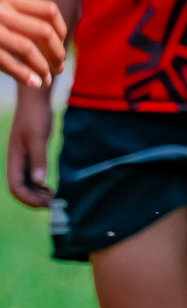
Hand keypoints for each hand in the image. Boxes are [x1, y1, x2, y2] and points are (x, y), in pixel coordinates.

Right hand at [0, 0, 66, 87]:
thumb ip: (14, 15)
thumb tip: (51, 36)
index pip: (48, 10)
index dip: (61, 29)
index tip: (61, 44)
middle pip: (44, 31)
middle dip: (56, 52)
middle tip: (59, 67)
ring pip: (28, 48)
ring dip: (43, 66)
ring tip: (47, 80)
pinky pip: (6, 61)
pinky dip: (24, 74)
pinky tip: (33, 83)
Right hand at [7, 92, 54, 208]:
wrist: (35, 101)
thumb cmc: (35, 116)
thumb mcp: (39, 137)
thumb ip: (39, 159)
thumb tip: (40, 182)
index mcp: (14, 159)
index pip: (16, 187)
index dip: (28, 199)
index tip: (46, 204)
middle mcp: (15, 162)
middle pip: (19, 189)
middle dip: (33, 200)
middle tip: (51, 206)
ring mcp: (22, 159)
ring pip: (25, 184)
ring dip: (36, 194)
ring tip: (52, 199)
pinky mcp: (29, 156)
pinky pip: (30, 177)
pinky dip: (38, 186)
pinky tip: (49, 189)